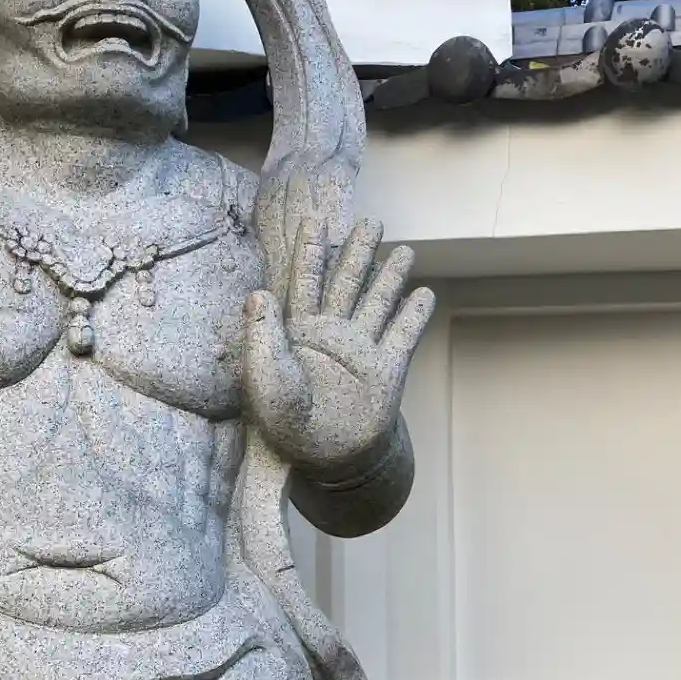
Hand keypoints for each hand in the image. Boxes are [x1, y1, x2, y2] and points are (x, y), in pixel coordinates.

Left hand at [241, 215, 433, 480]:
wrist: (322, 460)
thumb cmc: (285, 425)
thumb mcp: (265, 380)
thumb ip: (260, 337)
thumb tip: (257, 293)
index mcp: (298, 333)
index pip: (304, 282)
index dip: (310, 252)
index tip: (316, 219)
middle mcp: (331, 335)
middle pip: (347, 282)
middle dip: (358, 252)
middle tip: (371, 221)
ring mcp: (360, 351)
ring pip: (377, 303)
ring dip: (390, 277)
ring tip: (404, 251)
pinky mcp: (386, 371)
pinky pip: (403, 336)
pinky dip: (414, 314)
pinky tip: (423, 294)